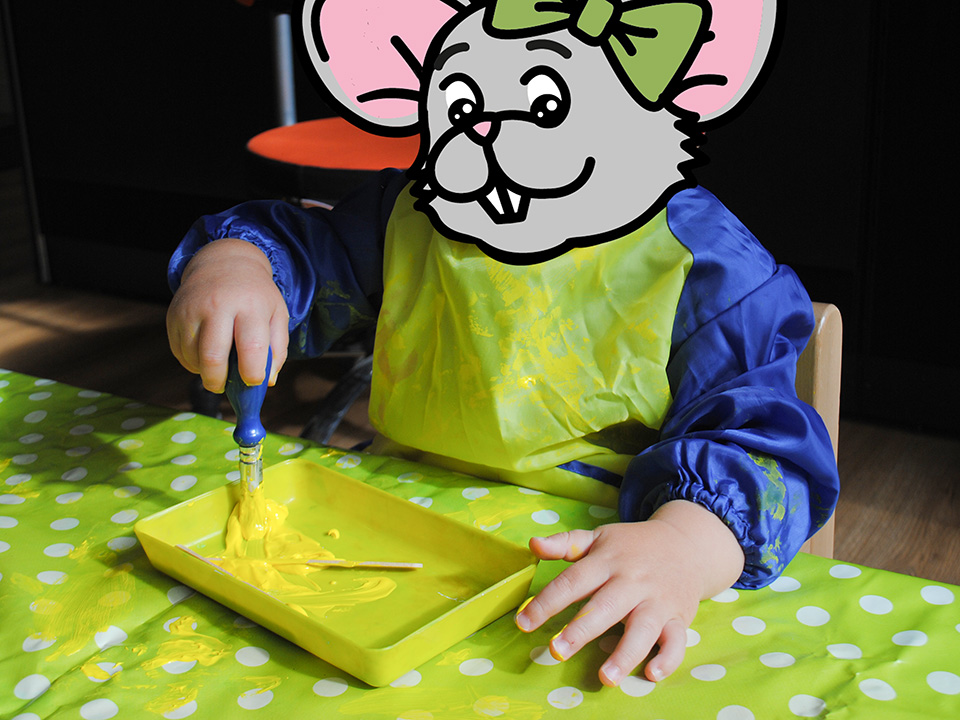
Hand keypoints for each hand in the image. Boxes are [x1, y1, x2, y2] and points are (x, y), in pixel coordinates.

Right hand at [167, 239, 288, 391]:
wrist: (222, 262)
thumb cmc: (254, 295)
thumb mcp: (277, 315)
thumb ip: (278, 350)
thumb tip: (267, 383)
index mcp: (249, 306)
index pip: (251, 347)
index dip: (252, 374)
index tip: (253, 382)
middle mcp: (217, 305)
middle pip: (212, 357)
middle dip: (219, 382)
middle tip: (225, 387)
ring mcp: (190, 310)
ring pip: (192, 358)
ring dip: (205, 371)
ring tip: (219, 362)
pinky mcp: (173, 315)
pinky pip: (179, 352)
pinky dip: (192, 361)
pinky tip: (204, 351)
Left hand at [515, 500, 743, 686]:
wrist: (687, 544)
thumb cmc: (632, 546)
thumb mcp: (598, 538)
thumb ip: (564, 544)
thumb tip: (532, 544)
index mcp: (607, 562)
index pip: (573, 581)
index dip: (547, 602)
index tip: (524, 622)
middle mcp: (632, 582)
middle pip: (605, 606)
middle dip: (581, 630)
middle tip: (557, 651)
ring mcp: (657, 601)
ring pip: (643, 629)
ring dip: (625, 654)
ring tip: (605, 677)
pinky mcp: (678, 618)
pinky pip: (677, 641)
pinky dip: (667, 659)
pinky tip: (651, 674)